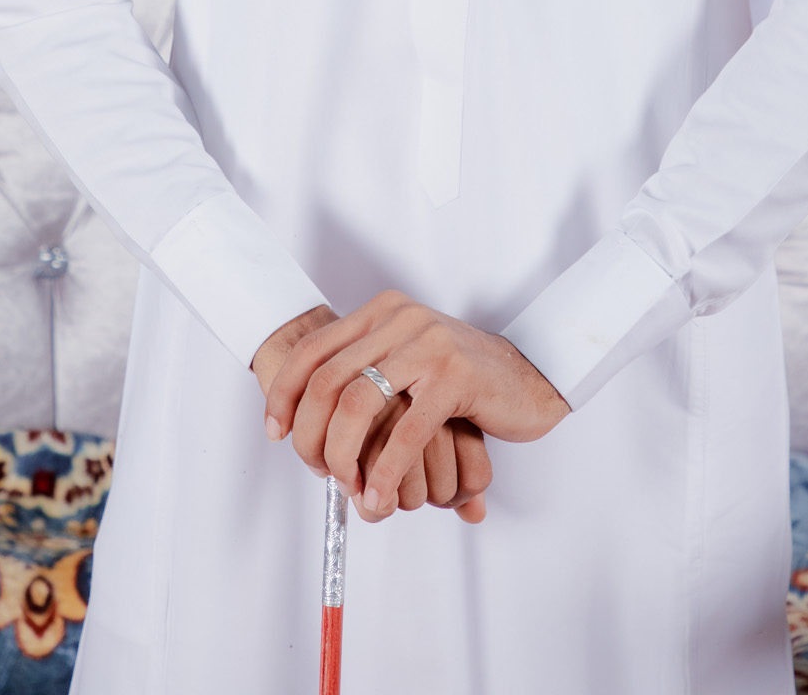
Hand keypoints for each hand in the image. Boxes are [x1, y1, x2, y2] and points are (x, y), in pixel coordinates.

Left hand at [263, 290, 569, 522]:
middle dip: (311, 436)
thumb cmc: (463, 379)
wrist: (531, 376)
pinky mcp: (455, 377)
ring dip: (343, 456)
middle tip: (317, 471)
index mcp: (382, 311)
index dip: (285, 394)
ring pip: (358, 404)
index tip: (275, 432)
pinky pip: (405, 431)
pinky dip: (386, 470)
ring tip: (350, 488)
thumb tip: (305, 422)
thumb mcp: (408, 362)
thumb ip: (366, 374)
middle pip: (327, 381)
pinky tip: (381, 495)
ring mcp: (428, 344)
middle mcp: (400, 319)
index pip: (314, 350)